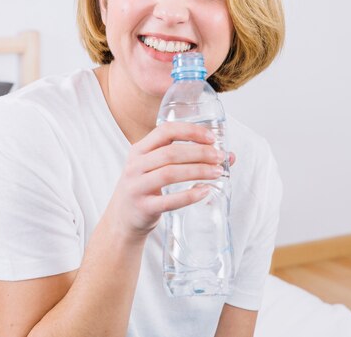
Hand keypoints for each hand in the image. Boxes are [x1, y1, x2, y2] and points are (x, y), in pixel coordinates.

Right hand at [104, 122, 235, 240]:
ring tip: (217, 172)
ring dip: (197, 171)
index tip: (211, 138)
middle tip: (219, 157)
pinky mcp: (143, 208)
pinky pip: (168, 201)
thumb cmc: (145, 187)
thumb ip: (186, 159)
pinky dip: (189, 196)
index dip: (190, 131)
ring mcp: (137, 187)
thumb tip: (229, 156)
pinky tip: (205, 191)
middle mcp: (135, 165)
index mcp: (139, 150)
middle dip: (199, 153)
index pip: (164, 131)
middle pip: (170, 153)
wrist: (122, 218)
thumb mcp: (156, 167)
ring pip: (169, 173)